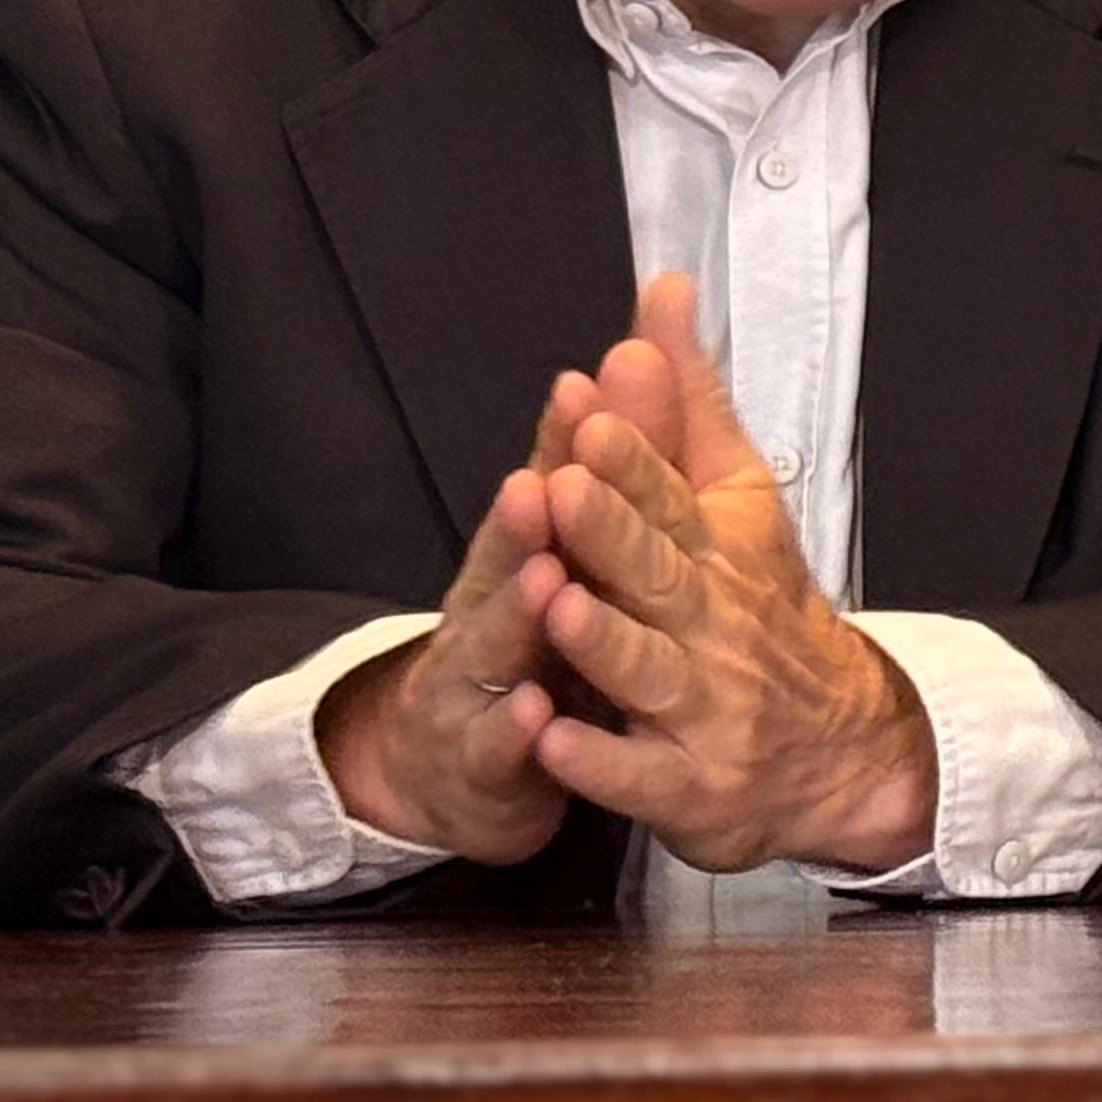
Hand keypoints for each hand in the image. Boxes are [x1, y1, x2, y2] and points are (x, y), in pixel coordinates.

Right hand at [315, 366, 601, 863]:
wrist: (458, 762)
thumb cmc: (528, 632)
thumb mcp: (567, 542)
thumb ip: (608, 446)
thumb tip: (643, 338)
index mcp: (524, 549)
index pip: (545, 485)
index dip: (561, 442)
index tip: (582, 392)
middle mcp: (492, 606)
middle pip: (511, 557)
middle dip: (530, 518)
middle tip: (549, 482)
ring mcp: (481, 684)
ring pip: (500, 647)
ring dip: (519, 616)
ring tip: (547, 581)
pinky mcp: (485, 764)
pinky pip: (500, 748)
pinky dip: (515, 731)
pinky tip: (534, 713)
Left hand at [531, 275, 936, 875]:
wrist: (835, 743)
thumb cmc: (761, 608)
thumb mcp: (736, 495)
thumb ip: (686, 400)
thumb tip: (659, 293)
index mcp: (721, 548)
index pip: (673, 494)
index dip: (632, 459)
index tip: (594, 415)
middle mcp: (713, 622)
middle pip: (658, 571)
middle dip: (613, 529)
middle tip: (565, 484)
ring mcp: (702, 707)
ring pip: (644, 669)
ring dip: (601, 636)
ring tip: (557, 598)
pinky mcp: (686, 785)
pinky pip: (635, 774)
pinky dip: (596, 759)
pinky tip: (553, 736)